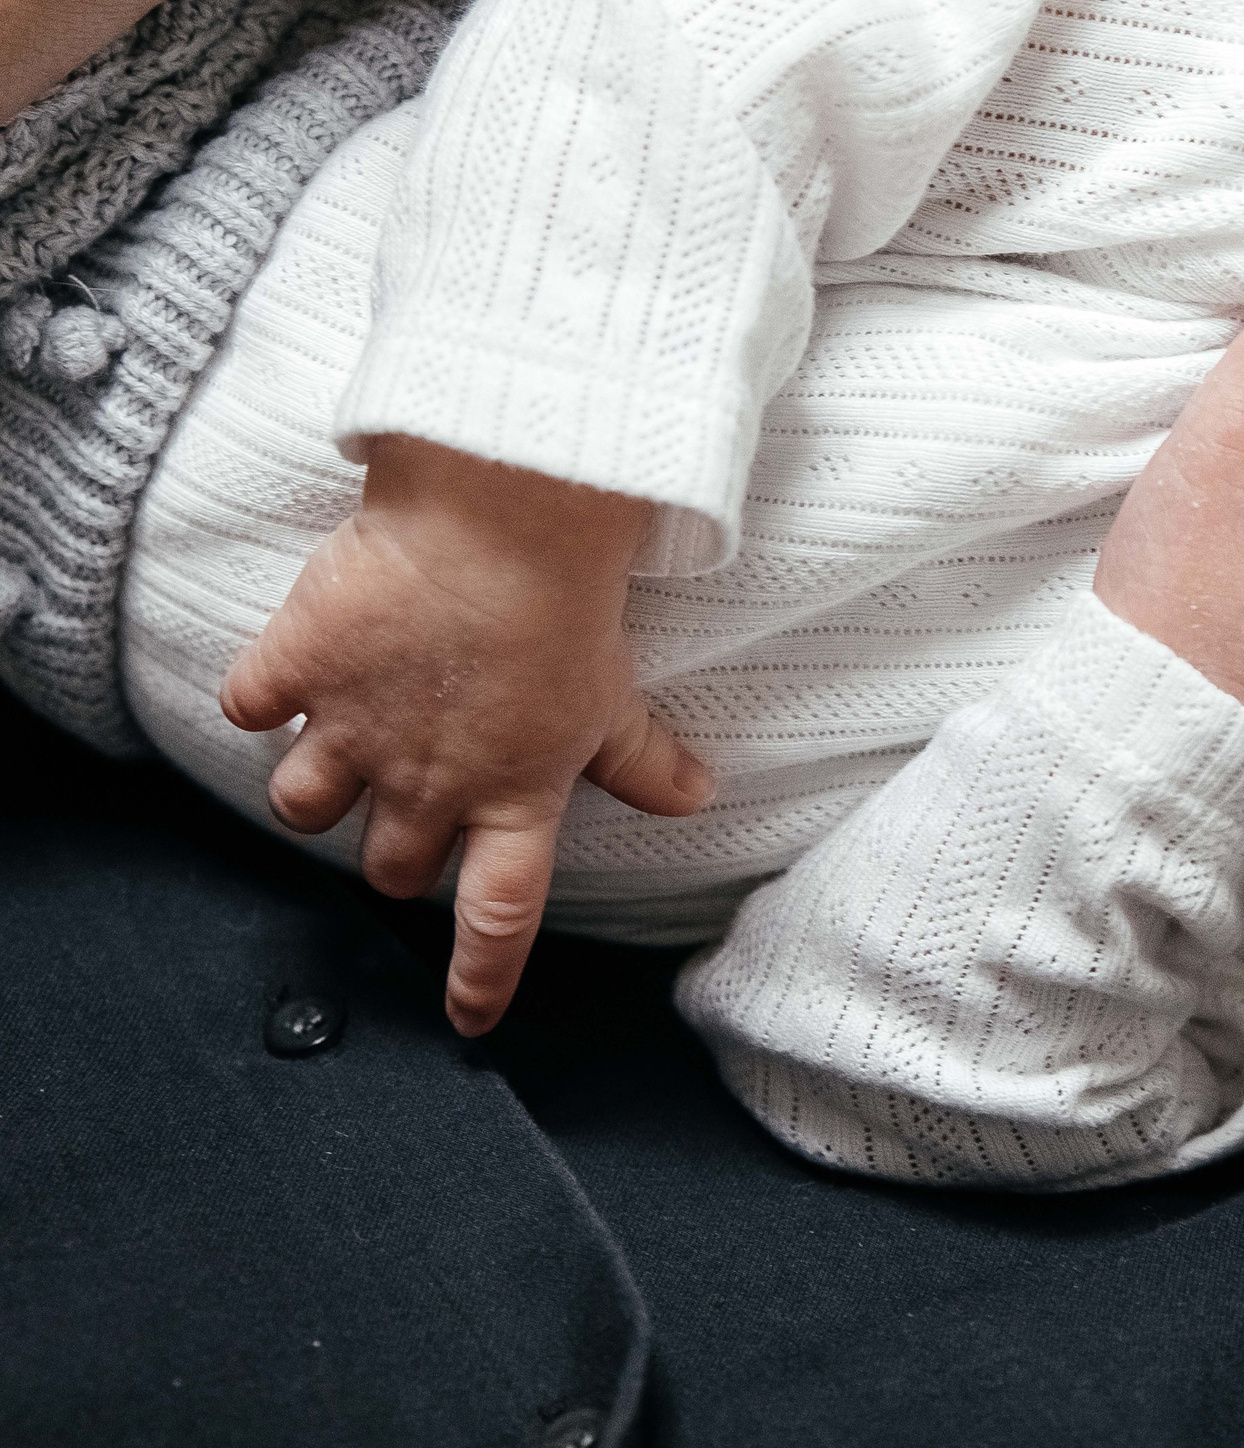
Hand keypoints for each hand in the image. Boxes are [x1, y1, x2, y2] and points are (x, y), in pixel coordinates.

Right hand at [219, 438, 710, 1034]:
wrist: (503, 521)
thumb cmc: (569, 607)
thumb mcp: (616, 697)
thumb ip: (643, 761)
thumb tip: (696, 797)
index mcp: (512, 795)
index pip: (499, 915)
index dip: (481, 974)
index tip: (469, 1018)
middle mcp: (427, 780)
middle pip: (391, 866)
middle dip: (397, 857)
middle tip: (412, 811)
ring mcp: (354, 728)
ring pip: (302, 807)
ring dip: (317, 791)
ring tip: (337, 752)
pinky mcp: (298, 666)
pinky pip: (251, 706)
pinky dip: (261, 696)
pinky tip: (285, 677)